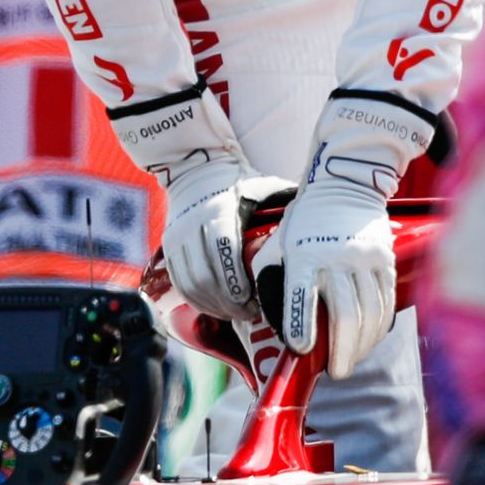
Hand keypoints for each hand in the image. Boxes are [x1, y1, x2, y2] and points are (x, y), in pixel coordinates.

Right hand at [111, 83, 272, 320]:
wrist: (195, 170)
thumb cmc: (238, 182)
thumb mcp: (262, 187)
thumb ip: (284, 205)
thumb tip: (316, 229)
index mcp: (219, 211)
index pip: (225, 255)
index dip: (238, 284)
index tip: (256, 301)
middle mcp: (193, 225)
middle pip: (207, 277)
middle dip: (229, 303)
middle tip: (249, 314)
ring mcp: (177, 238)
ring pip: (191, 285)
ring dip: (213, 306)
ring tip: (235, 314)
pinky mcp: (167, 247)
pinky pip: (180, 283)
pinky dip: (197, 301)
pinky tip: (216, 307)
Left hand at [267, 96, 433, 379]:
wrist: (343, 186)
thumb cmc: (302, 225)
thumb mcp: (277, 247)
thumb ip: (272, 283)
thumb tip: (269, 324)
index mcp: (304, 254)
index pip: (302, 294)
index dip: (302, 325)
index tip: (301, 350)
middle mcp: (336, 257)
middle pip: (346, 314)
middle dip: (341, 351)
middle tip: (336, 372)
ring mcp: (366, 259)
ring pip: (370, 313)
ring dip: (362, 345)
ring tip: (350, 361)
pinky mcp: (386, 262)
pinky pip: (386, 303)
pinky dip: (378, 328)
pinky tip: (368, 342)